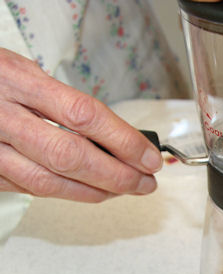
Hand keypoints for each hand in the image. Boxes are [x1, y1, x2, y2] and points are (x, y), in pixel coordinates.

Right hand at [0, 48, 162, 202]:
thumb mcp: (24, 72)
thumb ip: (63, 102)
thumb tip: (119, 136)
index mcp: (16, 80)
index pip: (84, 115)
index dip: (124, 141)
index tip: (149, 157)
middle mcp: (0, 115)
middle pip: (69, 156)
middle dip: (116, 176)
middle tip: (145, 183)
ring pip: (47, 182)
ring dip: (95, 192)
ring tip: (125, 190)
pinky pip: (28, 189)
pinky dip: (65, 193)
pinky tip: (88, 190)